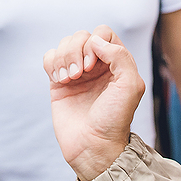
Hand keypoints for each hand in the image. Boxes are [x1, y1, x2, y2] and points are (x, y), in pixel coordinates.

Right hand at [43, 27, 144, 180]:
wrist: (93, 146)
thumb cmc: (114, 119)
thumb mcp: (130, 86)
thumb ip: (120, 56)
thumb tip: (95, 41)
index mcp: (116, 63)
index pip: (103, 33)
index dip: (94, 43)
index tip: (92, 65)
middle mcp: (96, 65)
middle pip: (81, 36)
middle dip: (76, 50)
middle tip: (79, 74)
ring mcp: (76, 73)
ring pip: (64, 44)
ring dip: (63, 58)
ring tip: (68, 79)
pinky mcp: (58, 83)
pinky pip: (49, 58)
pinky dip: (52, 64)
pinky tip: (59, 81)